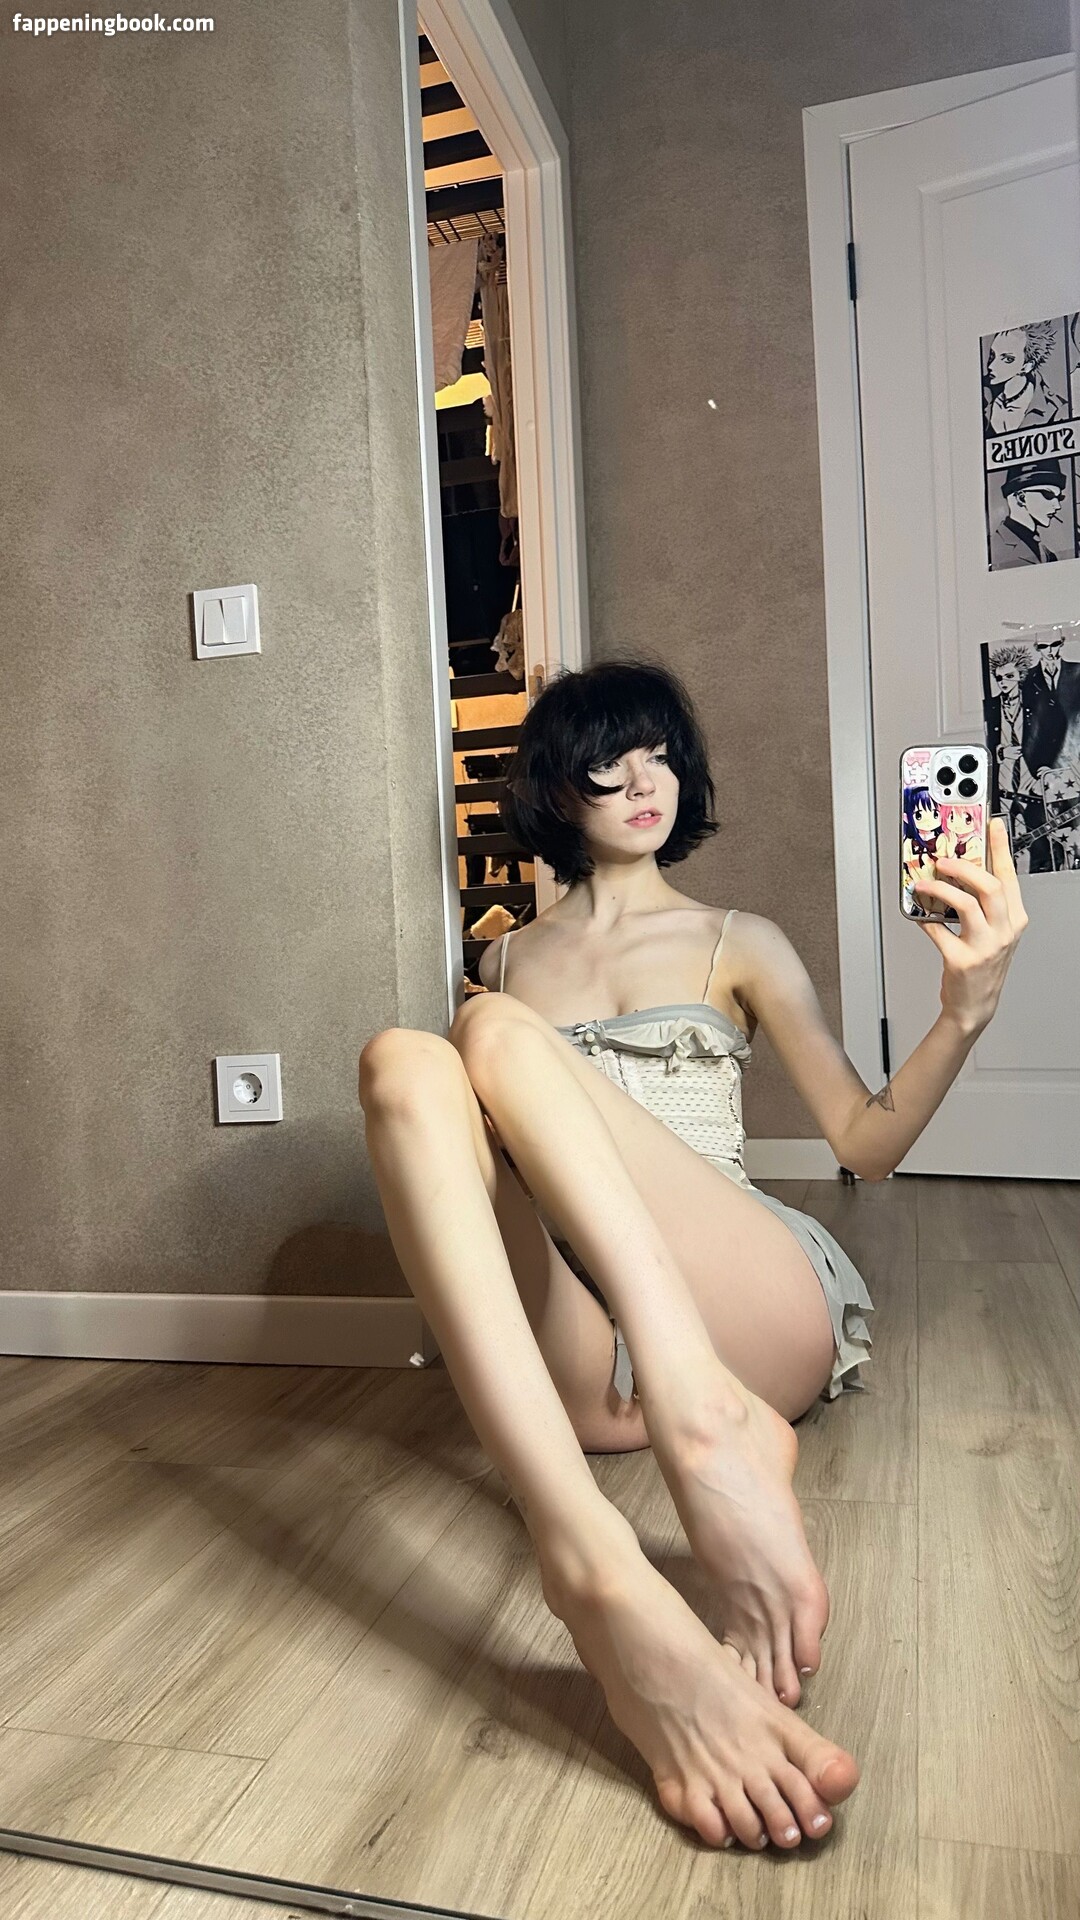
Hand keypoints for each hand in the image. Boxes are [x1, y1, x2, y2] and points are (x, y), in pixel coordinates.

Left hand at [912, 817, 1028, 1033]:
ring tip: (925, 885)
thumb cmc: (982, 965)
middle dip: (963, 867)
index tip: (992, 824)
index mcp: (1014, 919)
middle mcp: (1004, 931)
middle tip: (944, 860)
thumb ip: (982, 904)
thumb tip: (957, 870)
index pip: (1009, 875)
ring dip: (940, 889)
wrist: (974, 1005)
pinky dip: (925, 920)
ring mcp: (985, 947)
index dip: (1000, 847)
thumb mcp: (992, 932)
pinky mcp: (961, 961)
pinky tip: (918, 914)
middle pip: (989, 886)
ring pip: (966, 904)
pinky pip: (938, 931)